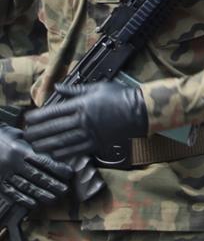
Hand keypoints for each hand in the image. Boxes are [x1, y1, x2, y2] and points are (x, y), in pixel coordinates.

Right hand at [0, 126, 69, 208]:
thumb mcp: (15, 135)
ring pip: (25, 187)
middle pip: (36, 176)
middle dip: (52, 184)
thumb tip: (52, 148)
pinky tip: (33, 203)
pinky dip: (23, 200)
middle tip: (65, 190)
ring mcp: (2, 174)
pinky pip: (10, 193)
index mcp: (18, 149)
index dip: (58, 168)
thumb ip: (32, 143)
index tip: (69, 173)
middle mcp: (11, 163)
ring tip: (53, 198)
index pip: (43, 161)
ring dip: (41, 194)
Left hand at [25, 77, 149, 159]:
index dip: (38, 117)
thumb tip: (57, 86)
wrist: (139, 111)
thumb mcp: (97, 87)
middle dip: (38, 132)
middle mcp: (82, 120)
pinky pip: (76, 150)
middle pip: (54, 128)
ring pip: (62, 141)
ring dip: (46, 144)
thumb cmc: (120, 96)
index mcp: (81, 105)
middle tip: (27, 135)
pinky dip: (63, 153)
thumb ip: (74, 89)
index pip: (53, 112)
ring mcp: (89, 133)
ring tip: (35, 146)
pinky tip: (54, 154)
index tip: (29, 120)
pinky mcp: (96, 143)